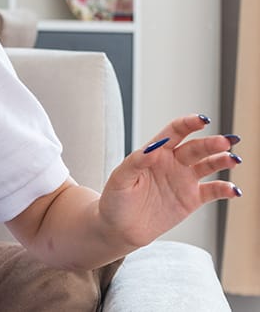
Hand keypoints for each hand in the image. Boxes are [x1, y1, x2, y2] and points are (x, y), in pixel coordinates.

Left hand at [98, 114, 242, 246]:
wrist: (119, 228)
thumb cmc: (115, 200)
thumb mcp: (120, 179)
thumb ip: (135, 163)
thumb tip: (152, 149)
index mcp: (154, 152)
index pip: (174, 132)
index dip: (188, 124)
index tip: (202, 120)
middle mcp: (172, 162)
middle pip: (195, 148)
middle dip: (211, 143)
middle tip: (224, 142)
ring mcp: (184, 180)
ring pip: (208, 165)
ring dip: (222, 161)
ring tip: (233, 160)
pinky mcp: (192, 200)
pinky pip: (213, 191)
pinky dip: (225, 189)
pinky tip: (233, 190)